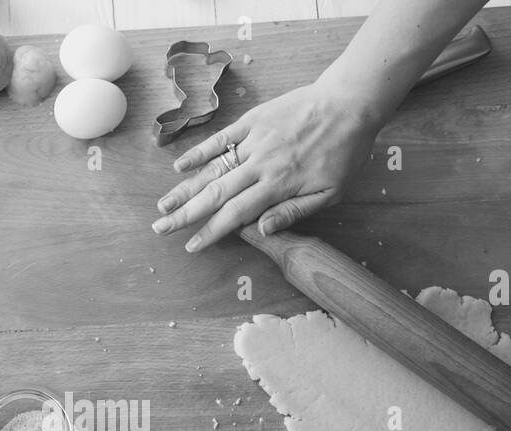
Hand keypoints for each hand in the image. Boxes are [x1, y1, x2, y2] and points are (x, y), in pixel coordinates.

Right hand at [151, 78, 384, 251]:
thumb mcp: (330, 192)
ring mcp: (254, 140)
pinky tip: (180, 166)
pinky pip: (221, 138)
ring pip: (213, 168)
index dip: (210, 232)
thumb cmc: (344, 152)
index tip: (191, 246)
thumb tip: (260, 230)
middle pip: (215, 193)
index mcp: (278, 185)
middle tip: (160, 227)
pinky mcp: (253, 120)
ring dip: (185, 188)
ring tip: (163, 204)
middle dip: (185, 213)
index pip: (235, 214)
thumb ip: (293, 211)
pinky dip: (199, 151)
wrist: (350, 103)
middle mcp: (260, 164)